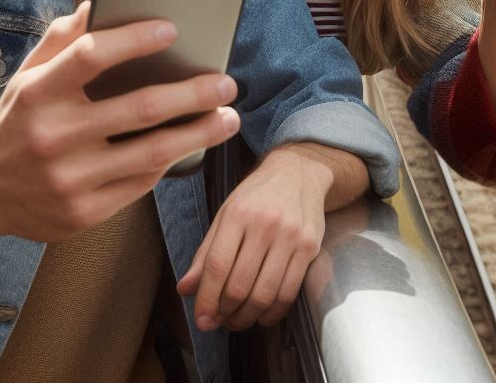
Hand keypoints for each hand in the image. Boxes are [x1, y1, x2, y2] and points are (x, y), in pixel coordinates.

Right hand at [0, 2, 240, 241]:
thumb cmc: (17, 120)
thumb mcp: (29, 73)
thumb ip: (64, 37)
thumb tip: (100, 2)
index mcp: (38, 92)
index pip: (91, 56)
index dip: (134, 39)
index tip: (172, 29)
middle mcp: (52, 135)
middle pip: (138, 109)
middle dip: (192, 94)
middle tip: (225, 83)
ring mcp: (69, 178)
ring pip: (151, 153)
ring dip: (198, 133)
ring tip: (227, 117)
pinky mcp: (83, 212)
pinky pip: (141, 183)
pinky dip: (171, 162)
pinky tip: (191, 144)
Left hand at [176, 146, 330, 331]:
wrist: (298, 173)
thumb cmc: (257, 195)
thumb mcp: (225, 214)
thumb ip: (205, 253)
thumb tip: (185, 289)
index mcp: (238, 213)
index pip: (217, 265)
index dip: (206, 298)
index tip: (201, 318)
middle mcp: (265, 224)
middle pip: (240, 284)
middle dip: (224, 312)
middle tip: (217, 321)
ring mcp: (290, 237)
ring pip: (265, 294)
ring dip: (247, 317)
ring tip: (236, 320)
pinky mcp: (310, 249)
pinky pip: (289, 292)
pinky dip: (272, 313)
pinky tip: (261, 315)